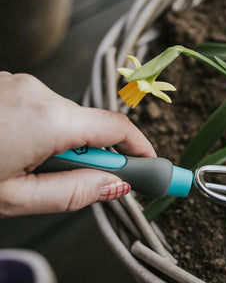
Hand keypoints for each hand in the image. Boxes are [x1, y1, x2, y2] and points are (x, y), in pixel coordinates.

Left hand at [0, 72, 155, 216]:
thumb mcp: (15, 198)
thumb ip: (72, 193)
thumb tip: (114, 186)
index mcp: (47, 120)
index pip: (117, 129)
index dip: (141, 149)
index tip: (152, 167)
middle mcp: (38, 93)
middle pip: (90, 126)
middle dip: (94, 156)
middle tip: (90, 183)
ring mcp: (20, 84)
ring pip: (65, 119)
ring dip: (63, 144)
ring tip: (30, 170)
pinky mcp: (7, 84)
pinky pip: (42, 109)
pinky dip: (42, 131)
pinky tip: (16, 150)